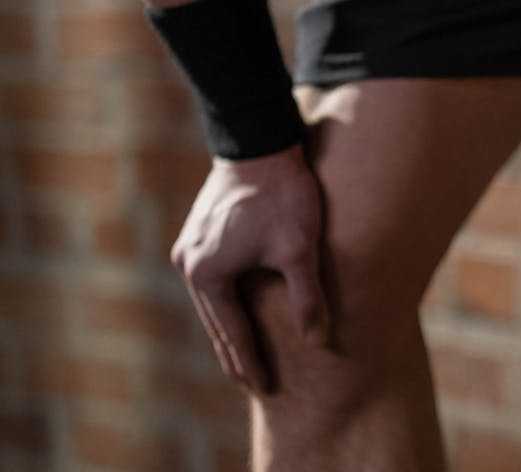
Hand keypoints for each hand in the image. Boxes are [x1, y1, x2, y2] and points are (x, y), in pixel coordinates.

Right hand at [169, 143, 328, 392]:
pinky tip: (238, 310)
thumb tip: (318, 342)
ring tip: (245, 355)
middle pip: (216, 321)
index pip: (233, 332)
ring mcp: (190, 247)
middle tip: (253, 385)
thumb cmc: (283, 196)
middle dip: (236, 353)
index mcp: (208, 275)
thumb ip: (307, 298)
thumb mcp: (300, 250)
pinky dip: (227, 301)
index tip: (264, 389)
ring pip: (213, 301)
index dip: (251, 362)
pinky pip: (213, 280)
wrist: (260, 143)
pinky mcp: (200, 231)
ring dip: (230, 327)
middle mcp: (189, 264)